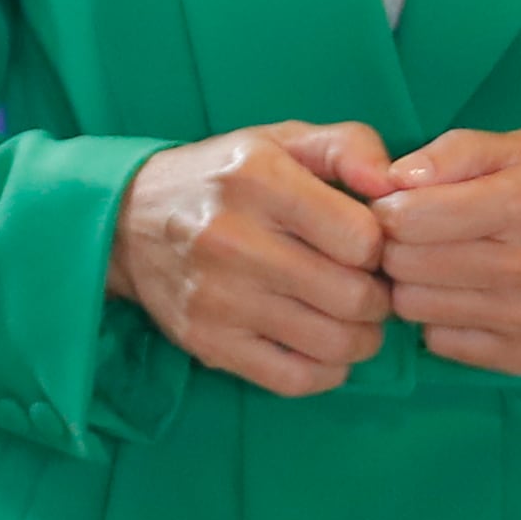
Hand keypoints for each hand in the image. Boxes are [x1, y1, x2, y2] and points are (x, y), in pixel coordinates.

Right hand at [113, 123, 398, 396]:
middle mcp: (233, 240)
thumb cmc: (223, 177)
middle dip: (379, 298)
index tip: (368, 245)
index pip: (361, 238)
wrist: (126, 221)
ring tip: (354, 318)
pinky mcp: (208, 343)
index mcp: (257, 179)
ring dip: (362, 338)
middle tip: (371, 288)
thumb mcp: (282, 140)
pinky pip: (294, 379)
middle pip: (353, 297)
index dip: (381, 246)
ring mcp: (218, 299)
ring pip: (332, 343)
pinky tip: (324, 347)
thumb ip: (348, 146)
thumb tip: (393, 183)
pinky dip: (327, 371)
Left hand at [372, 127, 520, 376]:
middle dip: (396, 247)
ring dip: (415, 285)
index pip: (411, 218)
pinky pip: (445, 345)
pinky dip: (442, 320)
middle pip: (406, 267)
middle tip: (417, 235)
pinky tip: (467, 296)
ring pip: (418, 310)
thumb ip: (457, 153)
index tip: (400, 203)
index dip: (389, 208)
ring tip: (441, 265)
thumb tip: (390, 179)